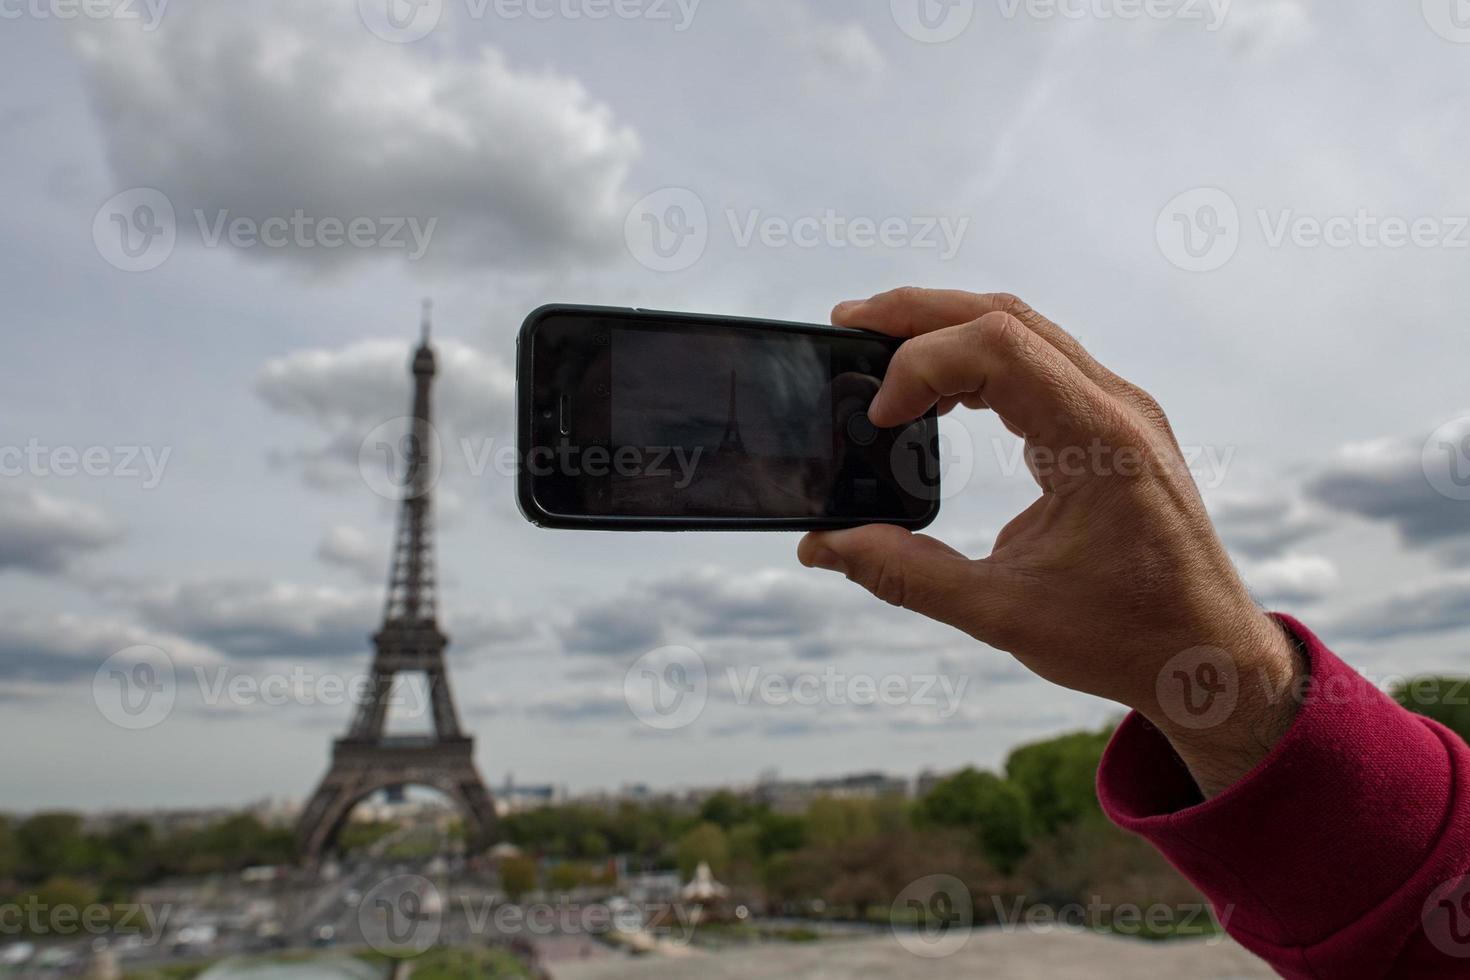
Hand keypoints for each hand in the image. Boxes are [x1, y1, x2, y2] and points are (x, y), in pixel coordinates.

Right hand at [797, 288, 1302, 796]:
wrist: (1209, 653)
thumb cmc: (1126, 637)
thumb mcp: (1004, 612)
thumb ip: (906, 574)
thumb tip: (823, 546)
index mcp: (1099, 440)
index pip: (998, 348)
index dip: (921, 365)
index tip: (879, 419)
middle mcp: (1115, 406)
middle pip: (1005, 315)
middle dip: (917, 314)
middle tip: (845, 325)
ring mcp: (1119, 408)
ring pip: (1023, 328)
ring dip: (947, 329)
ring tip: (878, 352)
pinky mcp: (1112, 424)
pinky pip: (1040, 361)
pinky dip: (979, 360)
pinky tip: (939, 393)